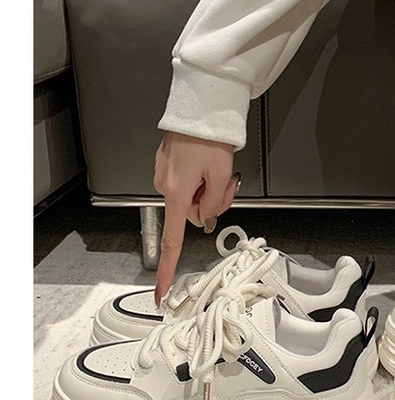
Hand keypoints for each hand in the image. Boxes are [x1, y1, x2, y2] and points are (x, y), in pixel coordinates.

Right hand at [152, 131, 239, 304]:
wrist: (201, 108)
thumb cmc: (210, 137)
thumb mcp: (223, 176)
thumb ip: (215, 203)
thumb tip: (207, 217)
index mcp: (176, 193)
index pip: (172, 240)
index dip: (167, 268)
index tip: (161, 291)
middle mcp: (164, 184)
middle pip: (191, 213)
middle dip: (211, 204)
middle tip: (227, 184)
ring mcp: (163, 173)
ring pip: (191, 197)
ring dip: (207, 189)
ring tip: (219, 168)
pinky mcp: (167, 163)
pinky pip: (186, 181)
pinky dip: (200, 177)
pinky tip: (208, 161)